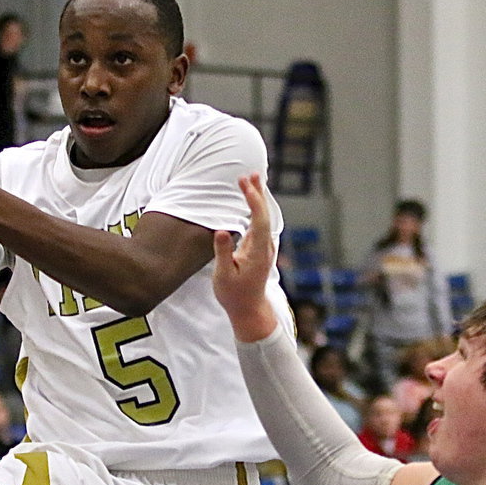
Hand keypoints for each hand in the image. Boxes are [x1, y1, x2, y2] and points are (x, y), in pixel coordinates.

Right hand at [211, 173, 279, 341]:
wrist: (249, 309)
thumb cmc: (234, 295)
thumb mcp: (224, 276)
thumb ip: (223, 253)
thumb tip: (220, 231)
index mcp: (258, 252)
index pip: (259, 220)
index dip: (253, 201)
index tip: (244, 184)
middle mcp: (265, 247)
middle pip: (264, 215)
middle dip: (257, 193)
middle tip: (250, 174)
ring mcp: (264, 248)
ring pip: (262, 218)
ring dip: (257, 198)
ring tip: (251, 180)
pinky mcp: (260, 249)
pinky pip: (259, 223)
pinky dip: (255, 208)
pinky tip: (251, 200)